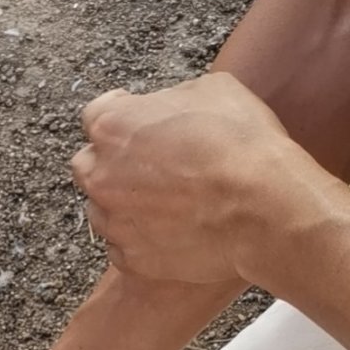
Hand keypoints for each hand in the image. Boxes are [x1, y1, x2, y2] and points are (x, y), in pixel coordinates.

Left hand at [72, 73, 292, 284]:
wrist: (262, 209)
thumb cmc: (240, 145)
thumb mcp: (212, 90)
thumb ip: (174, 99)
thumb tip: (169, 110)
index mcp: (114, 126)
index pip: (96, 115)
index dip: (119, 114)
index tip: (134, 119)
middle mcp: (101, 175)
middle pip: (88, 165)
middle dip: (110, 162)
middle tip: (145, 165)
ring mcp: (114, 221)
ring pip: (102, 211)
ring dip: (123, 204)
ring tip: (161, 203)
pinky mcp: (131, 259)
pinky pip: (122, 247)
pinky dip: (139, 238)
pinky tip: (168, 231)